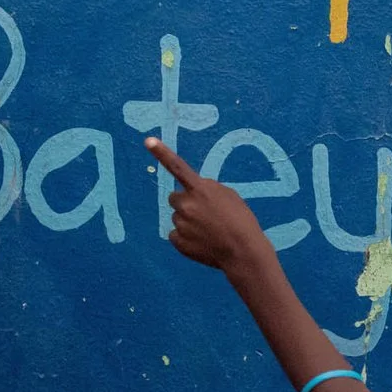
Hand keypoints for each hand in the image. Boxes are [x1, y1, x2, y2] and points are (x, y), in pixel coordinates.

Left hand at [148, 137, 275, 274]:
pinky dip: (186, 238)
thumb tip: (194, 192)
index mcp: (200, 189)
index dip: (162, 153)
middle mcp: (186, 204)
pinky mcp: (177, 241)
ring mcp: (180, 224)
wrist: (243, 251)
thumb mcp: (229, 196)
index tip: (148, 140)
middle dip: (185, 203)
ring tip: (209, 231)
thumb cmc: (241, 220)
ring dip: (188, 221)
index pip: (178, 167)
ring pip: (178, 218)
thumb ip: (208, 189)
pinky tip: (202, 242)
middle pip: (175, 198)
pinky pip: (176, 235)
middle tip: (204, 214)